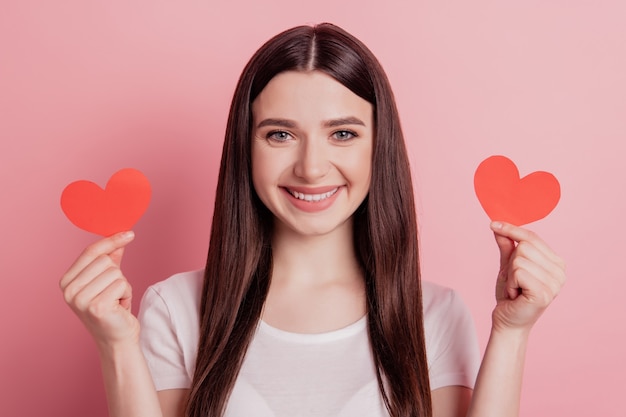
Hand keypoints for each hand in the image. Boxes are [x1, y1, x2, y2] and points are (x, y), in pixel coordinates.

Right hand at [60, 231, 138, 348]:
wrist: (117, 340)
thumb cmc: (112, 310)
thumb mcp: (108, 281)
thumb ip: (111, 259)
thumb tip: (121, 236)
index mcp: (66, 281)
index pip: (90, 252)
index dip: (111, 241)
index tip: (129, 234)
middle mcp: (69, 290)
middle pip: (105, 260)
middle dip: (117, 274)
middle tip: (113, 293)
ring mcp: (81, 299)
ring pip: (115, 272)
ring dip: (123, 286)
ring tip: (116, 301)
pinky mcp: (96, 307)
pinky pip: (122, 284)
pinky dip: (126, 294)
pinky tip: (119, 307)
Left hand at [490, 222, 565, 332]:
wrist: (508, 321)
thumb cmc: (511, 295)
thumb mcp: (507, 266)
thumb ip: (506, 246)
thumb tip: (498, 225)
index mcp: (556, 263)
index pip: (533, 237)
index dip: (512, 229)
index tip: (493, 224)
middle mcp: (560, 272)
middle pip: (524, 246)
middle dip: (511, 263)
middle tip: (514, 281)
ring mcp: (555, 283)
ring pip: (519, 259)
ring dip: (510, 275)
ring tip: (516, 289)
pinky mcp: (544, 293)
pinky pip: (518, 272)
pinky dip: (510, 283)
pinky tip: (516, 295)